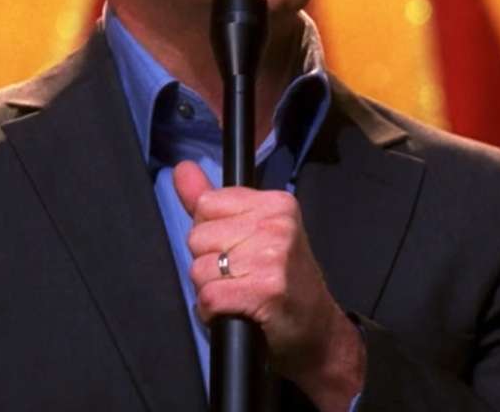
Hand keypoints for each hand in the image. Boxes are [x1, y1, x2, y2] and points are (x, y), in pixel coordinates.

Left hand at [173, 161, 364, 410]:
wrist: (318, 330)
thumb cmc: (284, 280)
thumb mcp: (254, 231)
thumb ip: (212, 201)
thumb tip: (181, 169)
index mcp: (275, 203)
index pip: (206, 204)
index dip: (212, 233)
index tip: (238, 248)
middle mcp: (276, 225)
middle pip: (198, 237)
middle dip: (209, 261)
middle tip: (242, 275)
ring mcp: (272, 258)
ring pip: (199, 269)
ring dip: (211, 288)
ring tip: (240, 292)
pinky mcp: (265, 291)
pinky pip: (208, 297)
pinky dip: (212, 311)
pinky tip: (235, 310)